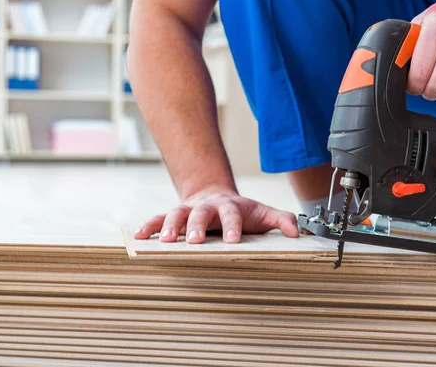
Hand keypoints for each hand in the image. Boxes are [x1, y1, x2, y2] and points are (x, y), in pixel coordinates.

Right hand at [133, 186, 299, 243]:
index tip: (234, 240)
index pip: (232, 215)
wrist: (217, 194)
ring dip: (170, 226)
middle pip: (201, 213)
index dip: (233, 226)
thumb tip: (296, 233)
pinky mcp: (174, 215)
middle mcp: (207, 207)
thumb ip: (280, 220)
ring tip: (165, 241)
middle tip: (196, 240)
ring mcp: (188, 210)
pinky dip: (149, 225)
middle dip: (198, 226)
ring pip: (177, 214)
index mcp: (230, 207)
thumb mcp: (262, 213)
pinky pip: (158, 218)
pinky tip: (139, 236)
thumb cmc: (242, 211)